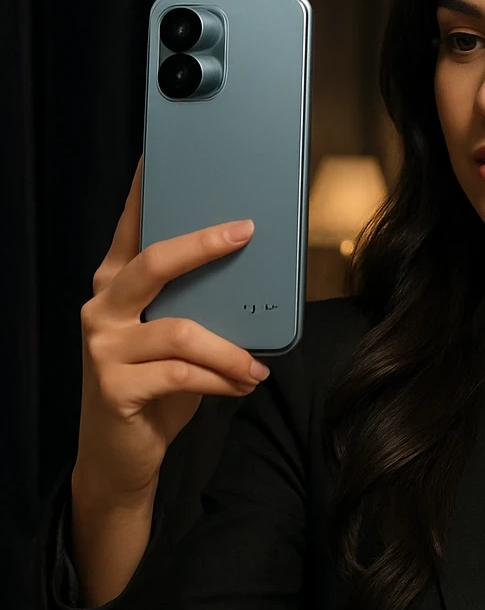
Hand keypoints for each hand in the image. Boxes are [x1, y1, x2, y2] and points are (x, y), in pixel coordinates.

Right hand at [75, 154, 269, 502]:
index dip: (146, 191)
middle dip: (203, 244)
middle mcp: (102, 307)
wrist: (119, 454)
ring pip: (179, 329)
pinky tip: (242, 384)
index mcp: (117, 286)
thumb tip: (252, 271)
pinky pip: (182, 373)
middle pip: (153, 261)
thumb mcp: (176, 335)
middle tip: (246, 232)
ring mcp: (104, 346)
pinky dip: (221, 378)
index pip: (131, 229)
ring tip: (257, 367)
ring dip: (229, 349)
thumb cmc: (157, 385)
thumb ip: (195, 303)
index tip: (164, 155)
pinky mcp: (115, 387)